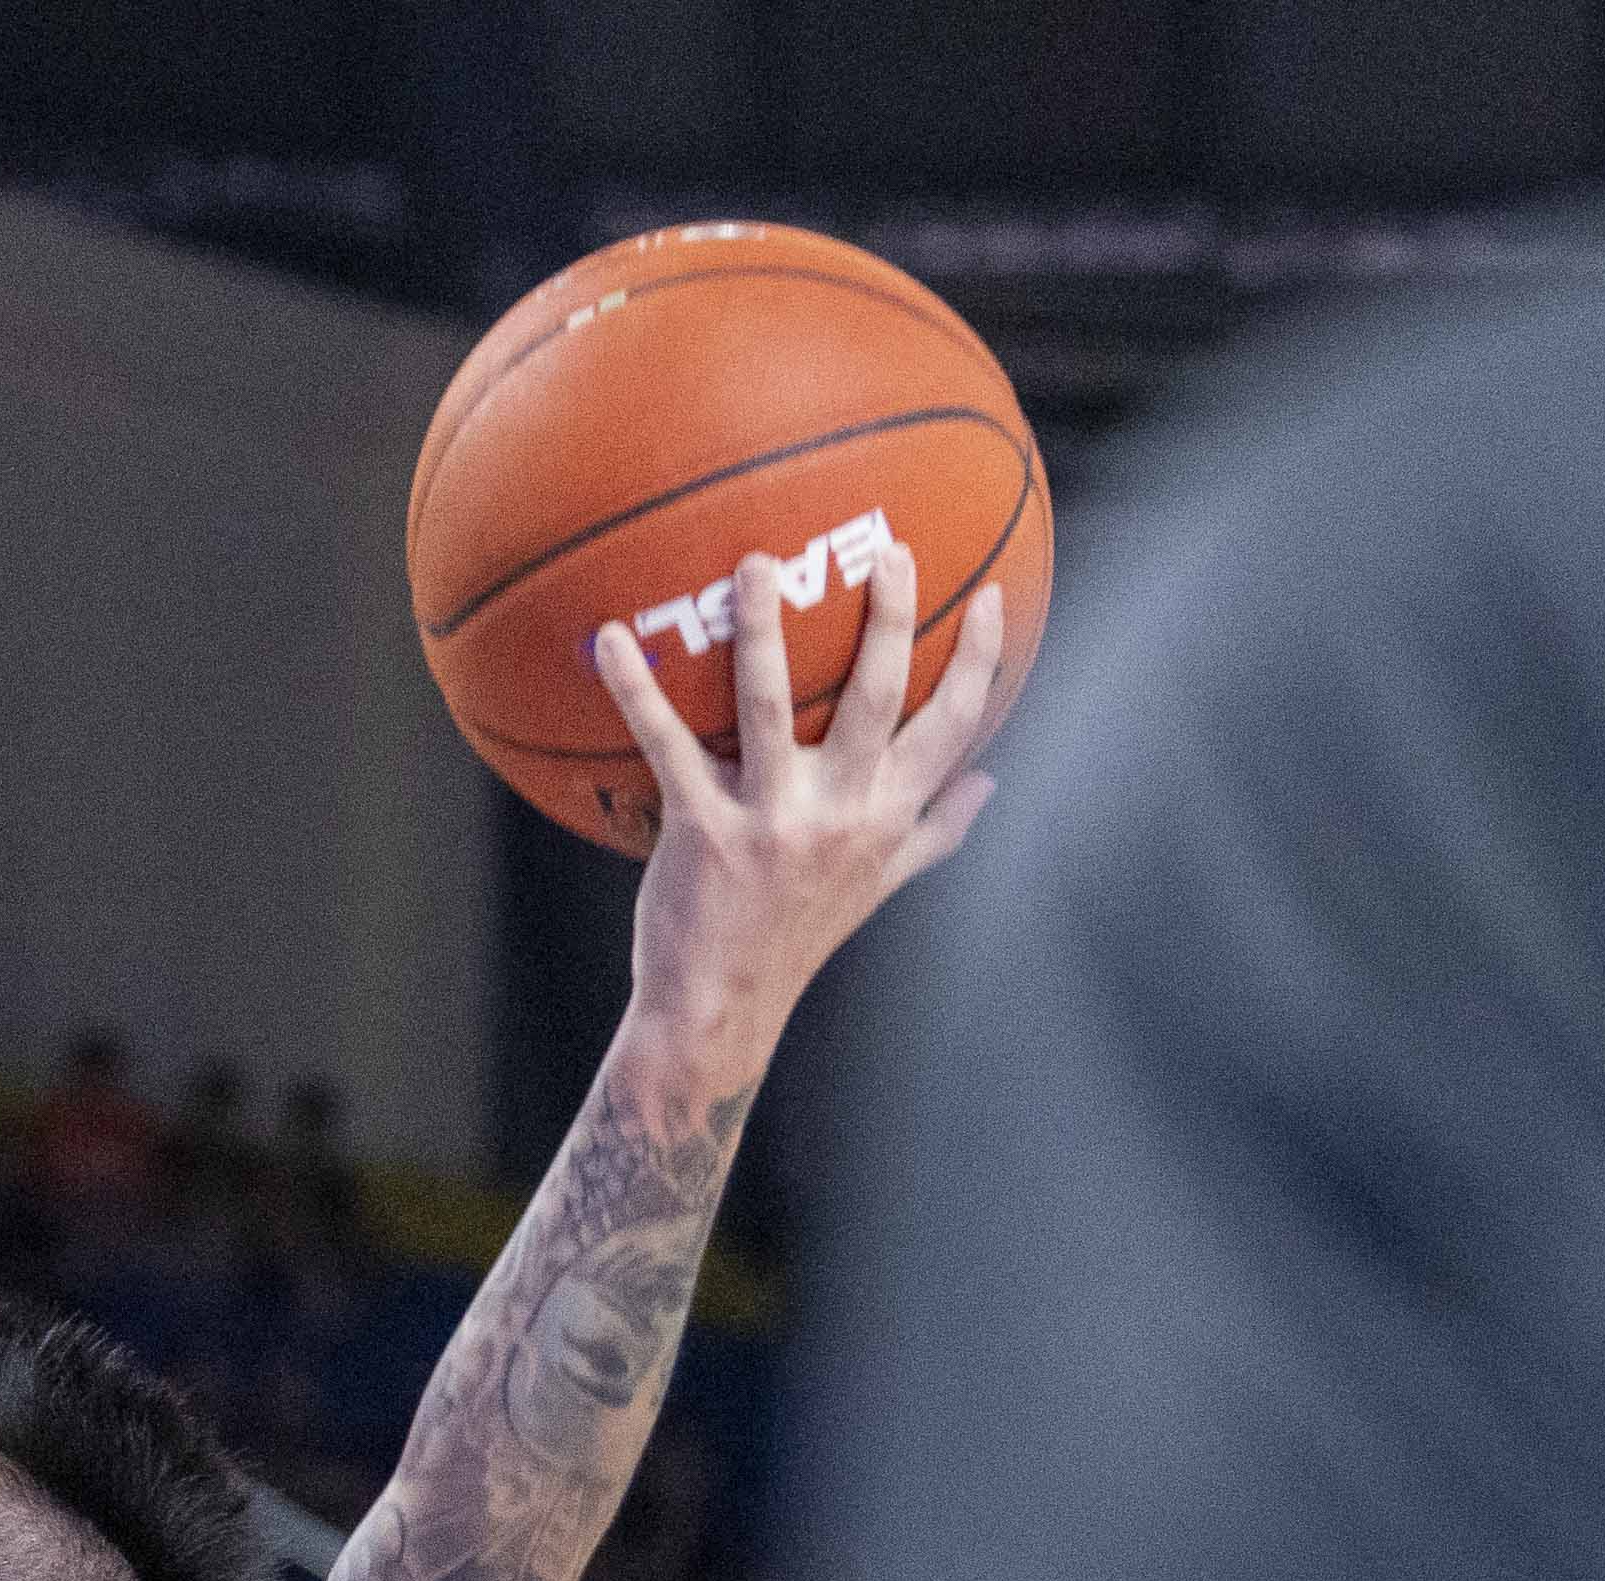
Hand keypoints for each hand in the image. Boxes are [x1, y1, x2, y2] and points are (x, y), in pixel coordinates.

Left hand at [599, 535, 1014, 1066]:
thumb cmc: (799, 935)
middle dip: (890, 620)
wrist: (721, 1007)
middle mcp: (837, 814)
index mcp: (885, 818)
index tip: (993, 595)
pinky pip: (666, 745)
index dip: (981, 660)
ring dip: (763, 632)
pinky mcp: (700, 829)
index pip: (952, 729)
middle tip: (890, 549)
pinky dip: (636, 691)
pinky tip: (611, 637)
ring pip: (771, 709)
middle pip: (877, 699)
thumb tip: (992, 782)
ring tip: (756, 564)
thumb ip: (935, 829)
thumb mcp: (880, 884)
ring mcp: (768, 820)